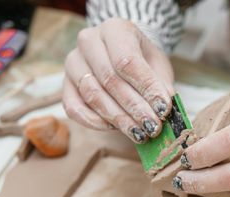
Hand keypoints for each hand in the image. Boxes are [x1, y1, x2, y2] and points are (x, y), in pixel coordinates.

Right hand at [62, 18, 174, 142]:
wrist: (124, 54)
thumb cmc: (143, 59)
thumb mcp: (158, 66)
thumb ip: (161, 85)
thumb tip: (164, 108)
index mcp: (115, 29)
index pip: (128, 61)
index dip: (147, 88)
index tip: (163, 109)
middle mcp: (89, 41)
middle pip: (110, 80)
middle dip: (135, 108)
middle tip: (153, 127)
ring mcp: (73, 63)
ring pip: (93, 95)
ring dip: (118, 119)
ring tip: (139, 133)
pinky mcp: (65, 85)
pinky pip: (74, 108)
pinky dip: (95, 122)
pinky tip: (114, 129)